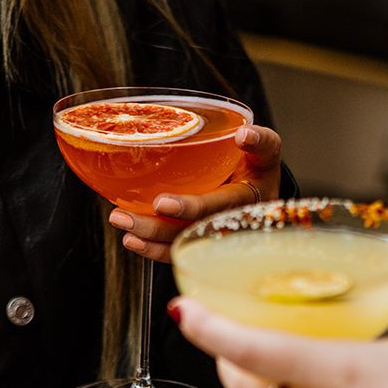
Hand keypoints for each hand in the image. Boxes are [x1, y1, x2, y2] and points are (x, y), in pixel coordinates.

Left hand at [109, 124, 282, 263]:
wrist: (262, 195)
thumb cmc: (258, 170)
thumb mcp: (267, 154)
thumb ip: (259, 143)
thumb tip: (242, 134)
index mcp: (247, 203)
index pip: (217, 207)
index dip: (190, 208)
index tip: (161, 203)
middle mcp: (229, 226)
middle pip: (190, 232)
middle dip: (156, 227)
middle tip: (124, 217)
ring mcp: (213, 239)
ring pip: (179, 245)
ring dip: (148, 238)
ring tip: (120, 221)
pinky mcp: (199, 245)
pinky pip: (176, 253)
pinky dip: (152, 250)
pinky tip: (131, 240)